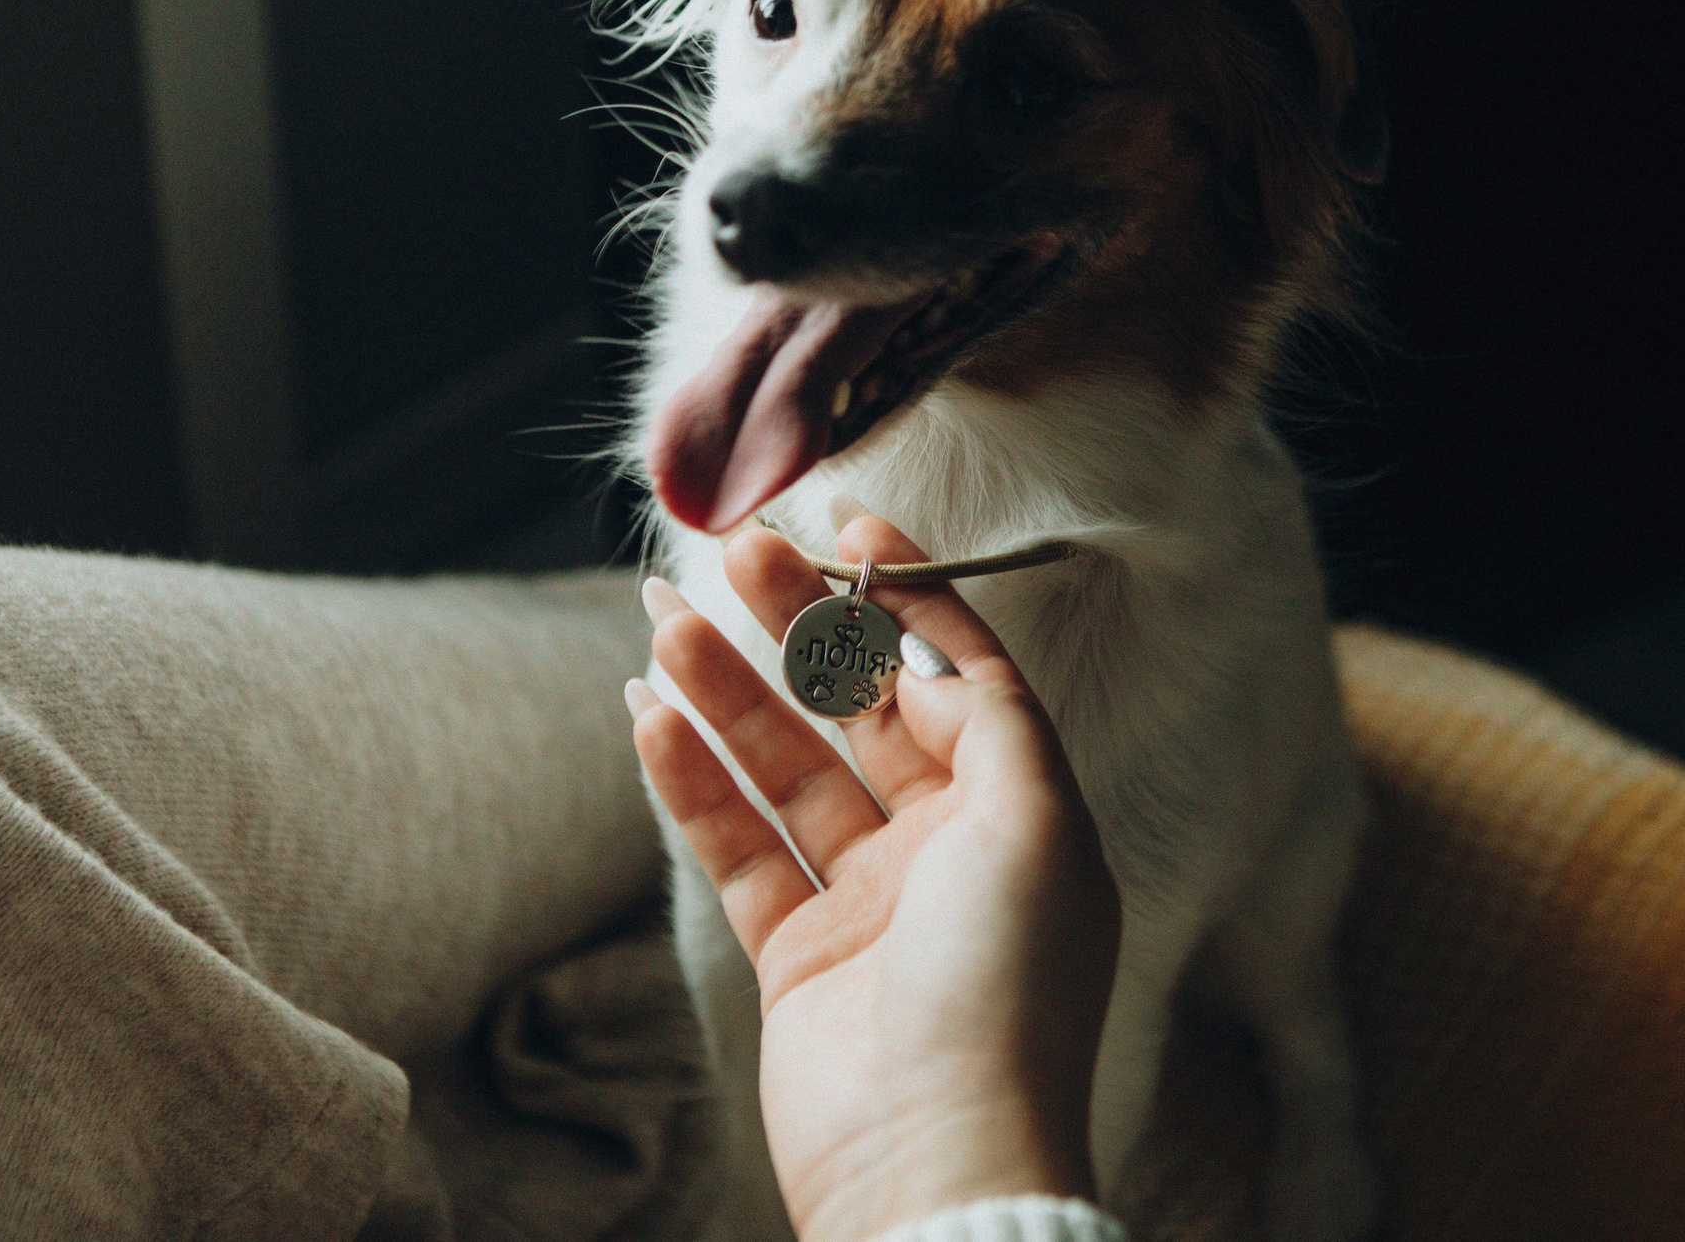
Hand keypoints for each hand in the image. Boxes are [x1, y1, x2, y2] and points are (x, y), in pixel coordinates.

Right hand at [631, 518, 1120, 1241]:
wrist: (934, 1160)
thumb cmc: (1006, 993)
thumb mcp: (1036, 825)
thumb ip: (989, 719)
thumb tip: (931, 652)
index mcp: (1019, 810)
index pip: (957, 673)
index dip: (905, 594)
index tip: (847, 523)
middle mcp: (946, 846)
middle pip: (861, 707)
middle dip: (798, 626)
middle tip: (732, 550)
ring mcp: (866, 900)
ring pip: (787, 767)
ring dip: (726, 690)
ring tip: (660, 616)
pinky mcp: (795, 953)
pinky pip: (736, 845)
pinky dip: (691, 779)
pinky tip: (649, 713)